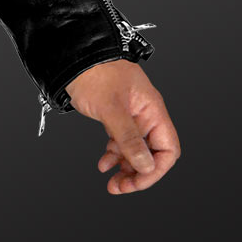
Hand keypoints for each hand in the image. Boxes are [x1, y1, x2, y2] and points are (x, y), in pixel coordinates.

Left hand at [64, 59, 180, 194]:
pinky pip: (120, 142)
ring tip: (112, 183)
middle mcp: (145, 114)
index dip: (156, 169)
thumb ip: (129, 138)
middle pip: (152, 153)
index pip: (168, 149)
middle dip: (139, 173)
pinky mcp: (115, 115)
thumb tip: (146, 167)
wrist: (73, 54)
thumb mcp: (111, 108)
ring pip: (135, 150)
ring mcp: (130, 115)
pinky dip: (114, 155)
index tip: (137, 181)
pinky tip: (104, 164)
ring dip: (126, 168)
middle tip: (120, 187)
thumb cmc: (94, 71)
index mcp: (152, 110)